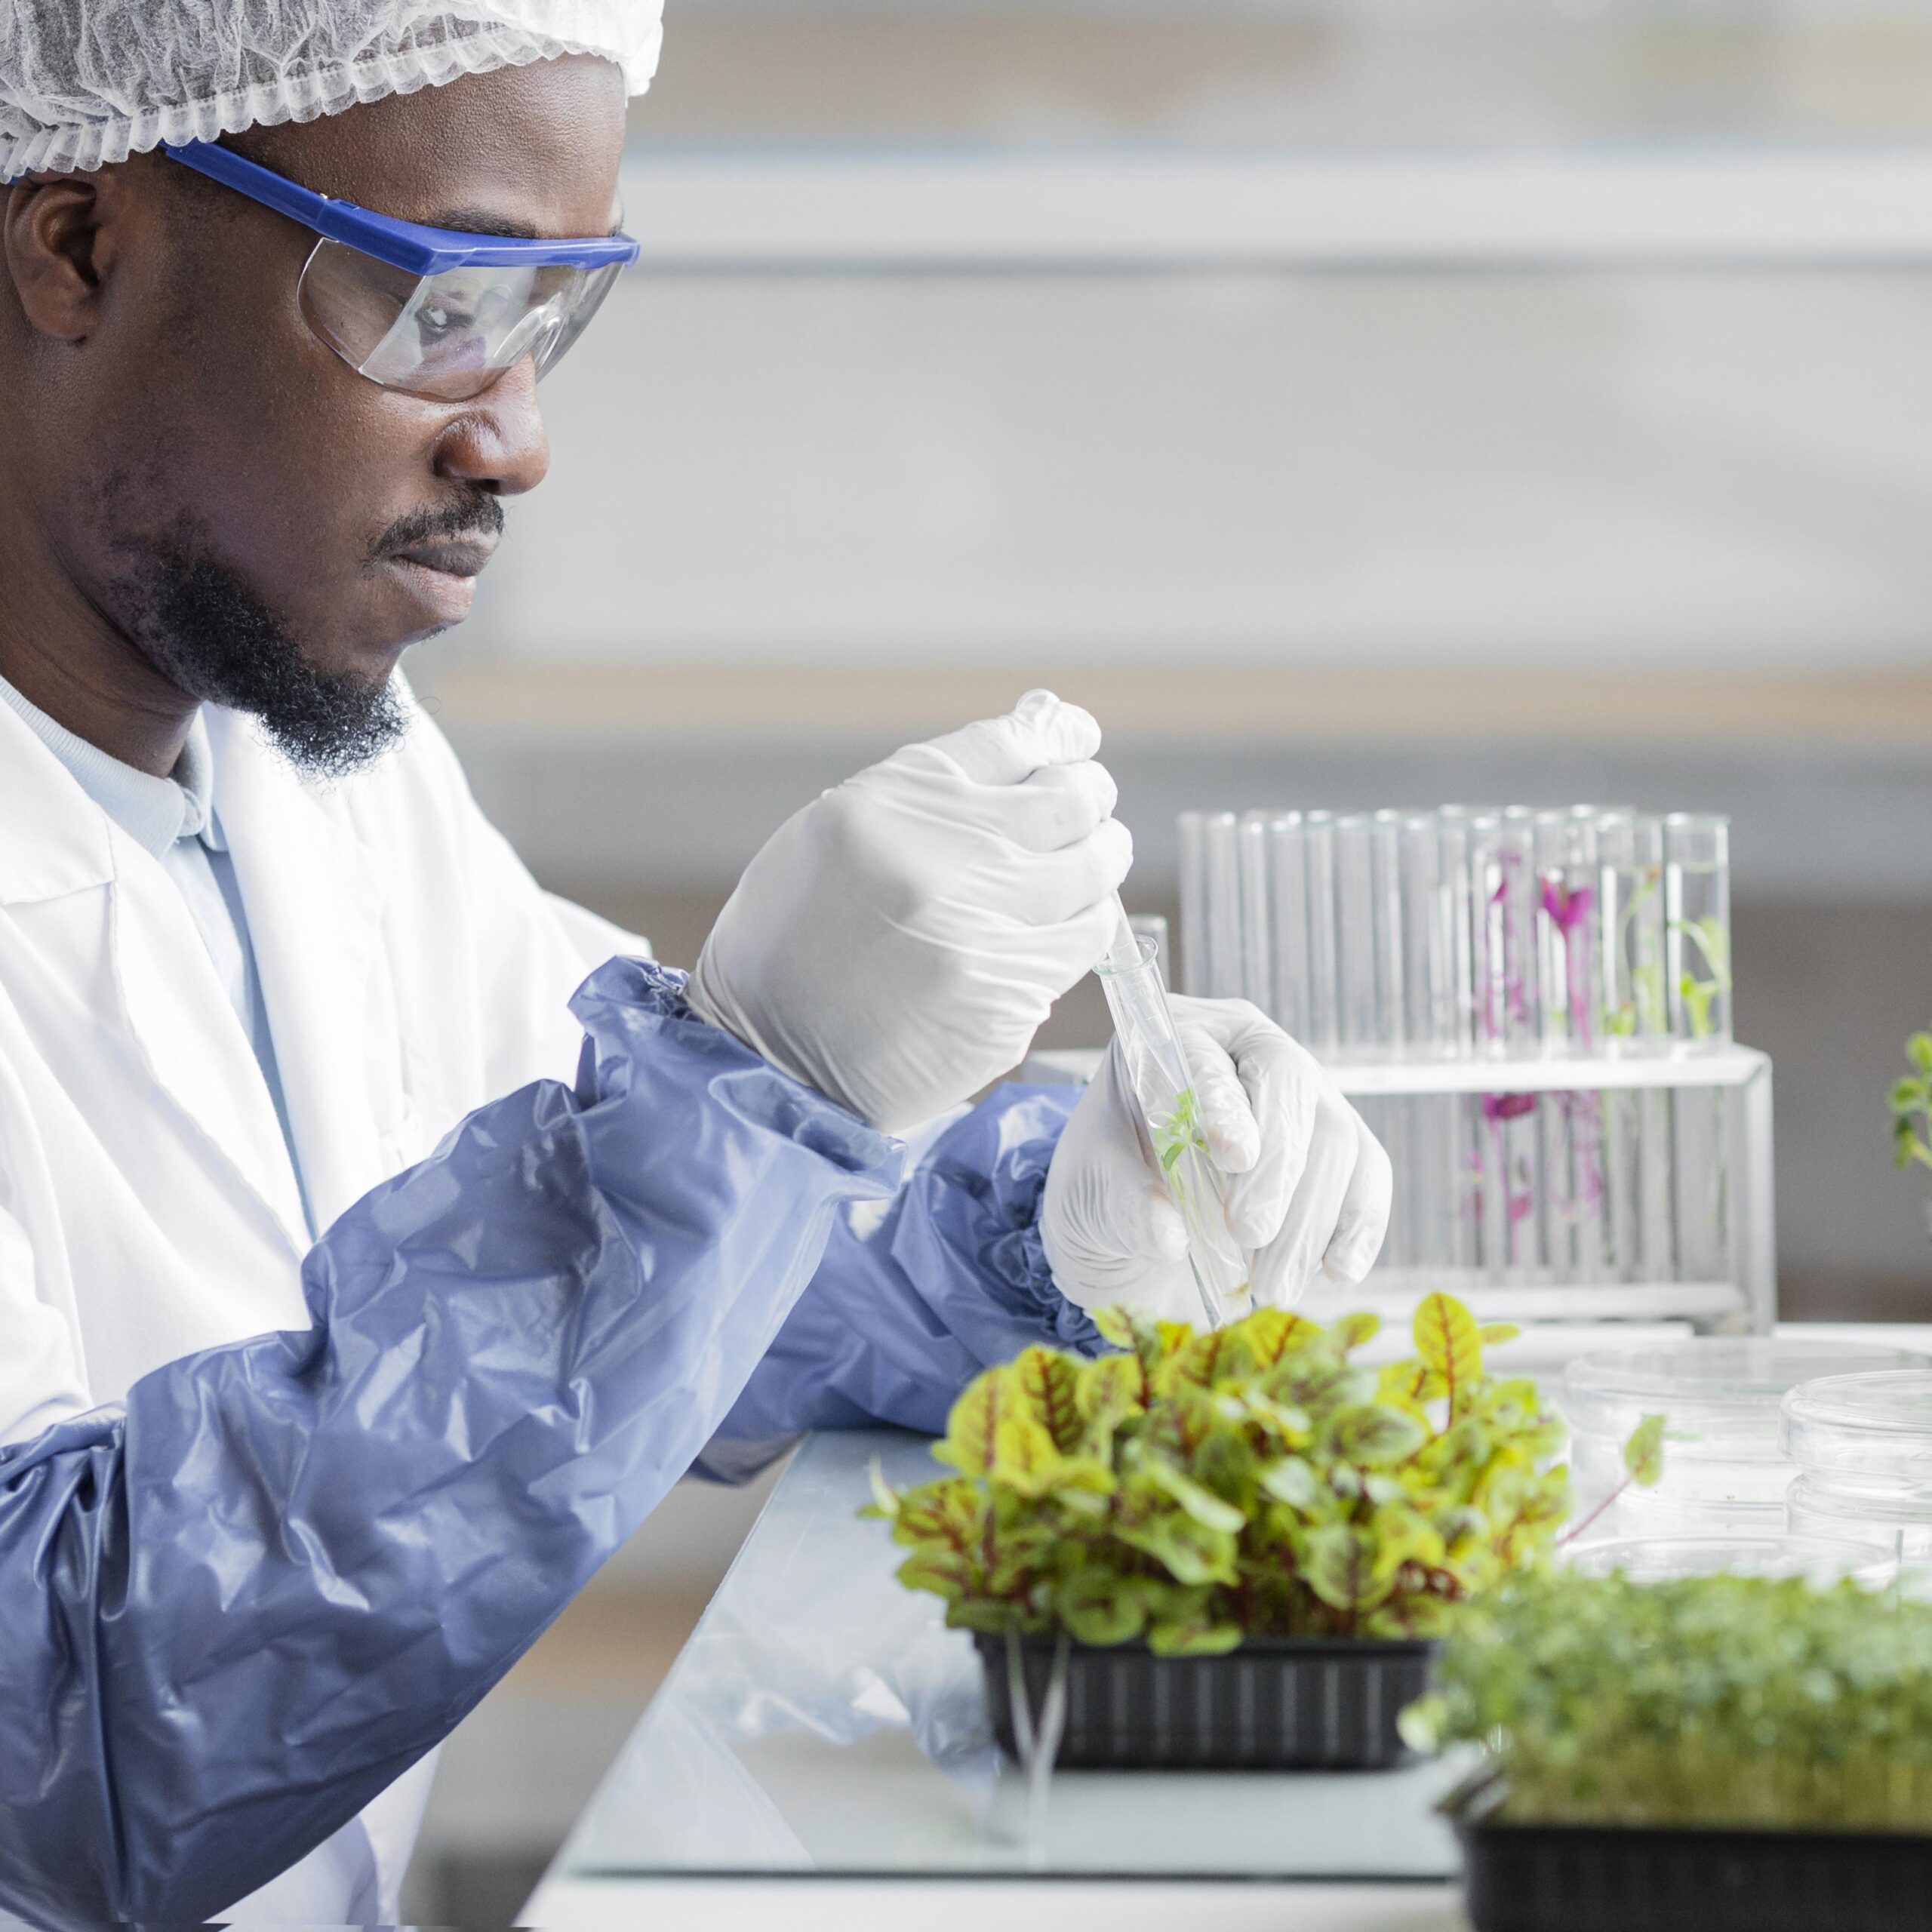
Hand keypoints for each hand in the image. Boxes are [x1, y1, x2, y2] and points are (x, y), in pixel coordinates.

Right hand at [688, 691, 1131, 1133]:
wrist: (768, 1059)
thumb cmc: (792, 947)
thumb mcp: (833, 838)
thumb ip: (927, 799)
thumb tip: (1028, 751)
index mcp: (894, 801)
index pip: (1014, 741)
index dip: (1060, 737)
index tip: (1078, 740)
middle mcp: (945, 854)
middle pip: (1070, 799)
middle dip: (1089, 799)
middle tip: (1088, 813)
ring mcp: (983, 926)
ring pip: (1095, 868)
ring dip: (1098, 862)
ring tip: (1081, 871)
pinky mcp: (1009, 992)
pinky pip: (1084, 941)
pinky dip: (1082, 928)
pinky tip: (1056, 932)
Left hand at [1041, 997, 1391, 1318]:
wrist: (1140, 1216)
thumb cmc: (1108, 1183)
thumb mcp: (1089, 1192)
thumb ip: (1121, 1203)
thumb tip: (1165, 1234)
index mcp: (1175, 1037)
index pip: (1204, 1056)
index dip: (1223, 1103)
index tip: (1232, 1155)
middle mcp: (1248, 1050)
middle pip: (1286, 1086)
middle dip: (1275, 1169)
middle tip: (1250, 1236)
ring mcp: (1302, 1093)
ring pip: (1333, 1135)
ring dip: (1310, 1217)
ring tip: (1274, 1283)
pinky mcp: (1339, 1142)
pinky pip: (1368, 1172)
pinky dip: (1359, 1225)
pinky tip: (1337, 1271)